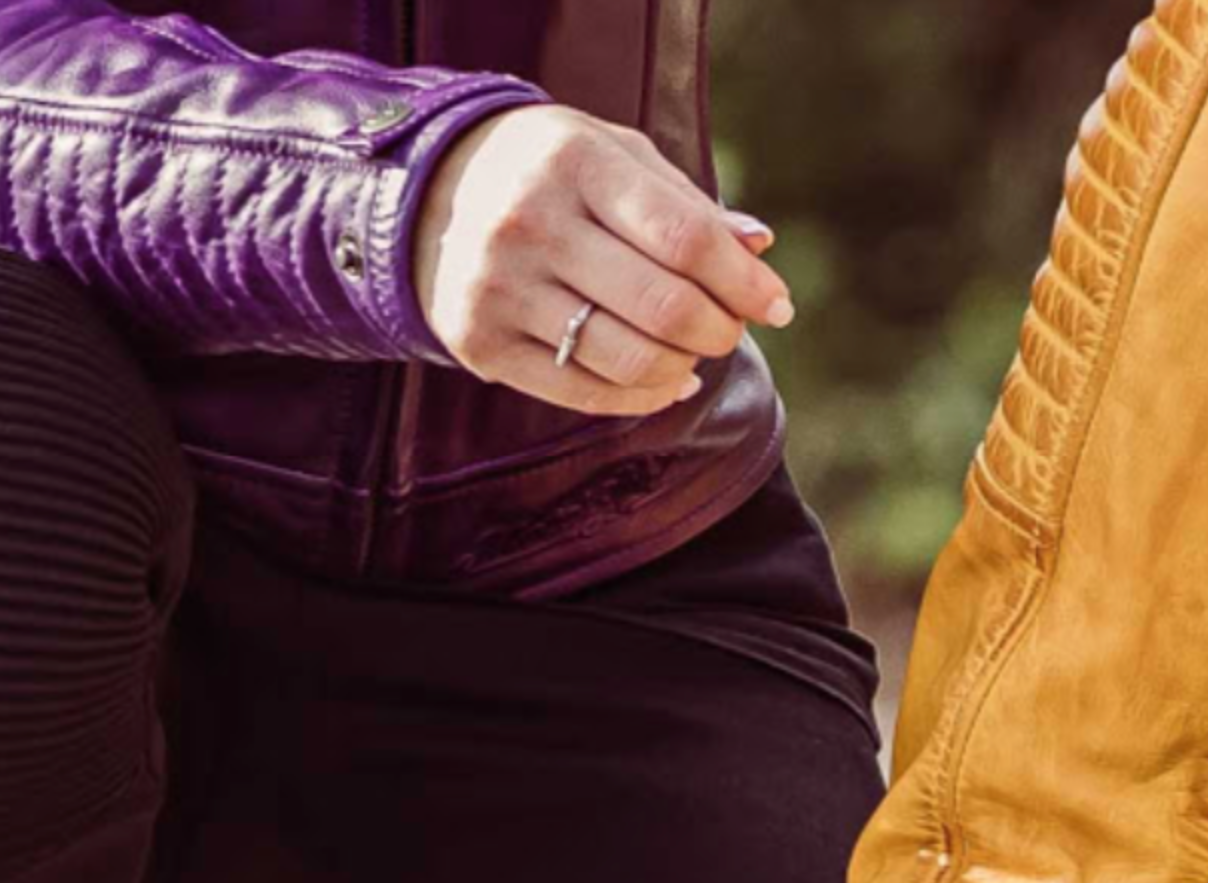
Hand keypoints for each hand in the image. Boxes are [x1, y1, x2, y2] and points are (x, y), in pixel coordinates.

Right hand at [412, 105, 793, 415]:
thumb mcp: (614, 159)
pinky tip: (664, 383)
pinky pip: (582, 392)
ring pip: (626, 357)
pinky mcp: (481, 346)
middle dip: (718, 329)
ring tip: (693, 355)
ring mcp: (501, 290)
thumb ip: (685, 204)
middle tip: (731, 333)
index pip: (684, 236)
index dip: (742, 280)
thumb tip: (759, 250)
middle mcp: (532, 224)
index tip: (777, 304)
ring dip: (681, 367)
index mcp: (575, 162)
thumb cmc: (550, 175)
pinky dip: (640, 397)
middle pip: (662, 304)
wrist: (430, 198)